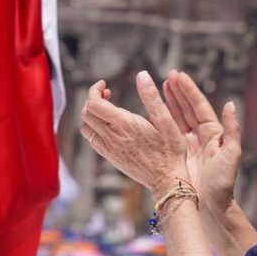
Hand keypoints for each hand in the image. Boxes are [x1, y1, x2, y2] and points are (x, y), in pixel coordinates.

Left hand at [80, 71, 188, 196]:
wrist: (167, 180)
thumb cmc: (170, 151)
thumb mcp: (166, 121)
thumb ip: (151, 97)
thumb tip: (142, 74)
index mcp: (124, 125)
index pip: (94, 103)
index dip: (94, 89)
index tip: (104, 84)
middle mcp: (112, 137)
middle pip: (86, 113)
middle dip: (92, 99)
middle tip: (107, 93)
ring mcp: (108, 149)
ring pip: (86, 127)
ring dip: (92, 114)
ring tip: (108, 108)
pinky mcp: (110, 158)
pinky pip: (92, 139)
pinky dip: (95, 127)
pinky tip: (111, 126)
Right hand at [162, 71, 241, 209]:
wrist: (211, 207)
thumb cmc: (223, 183)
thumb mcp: (231, 155)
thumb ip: (232, 130)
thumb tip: (230, 105)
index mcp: (213, 134)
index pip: (199, 106)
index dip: (189, 91)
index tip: (178, 76)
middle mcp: (200, 136)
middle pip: (187, 108)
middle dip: (178, 92)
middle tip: (168, 75)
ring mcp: (188, 145)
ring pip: (177, 118)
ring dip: (170, 102)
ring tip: (161, 86)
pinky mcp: (178, 155)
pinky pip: (169, 134)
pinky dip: (162, 121)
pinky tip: (154, 111)